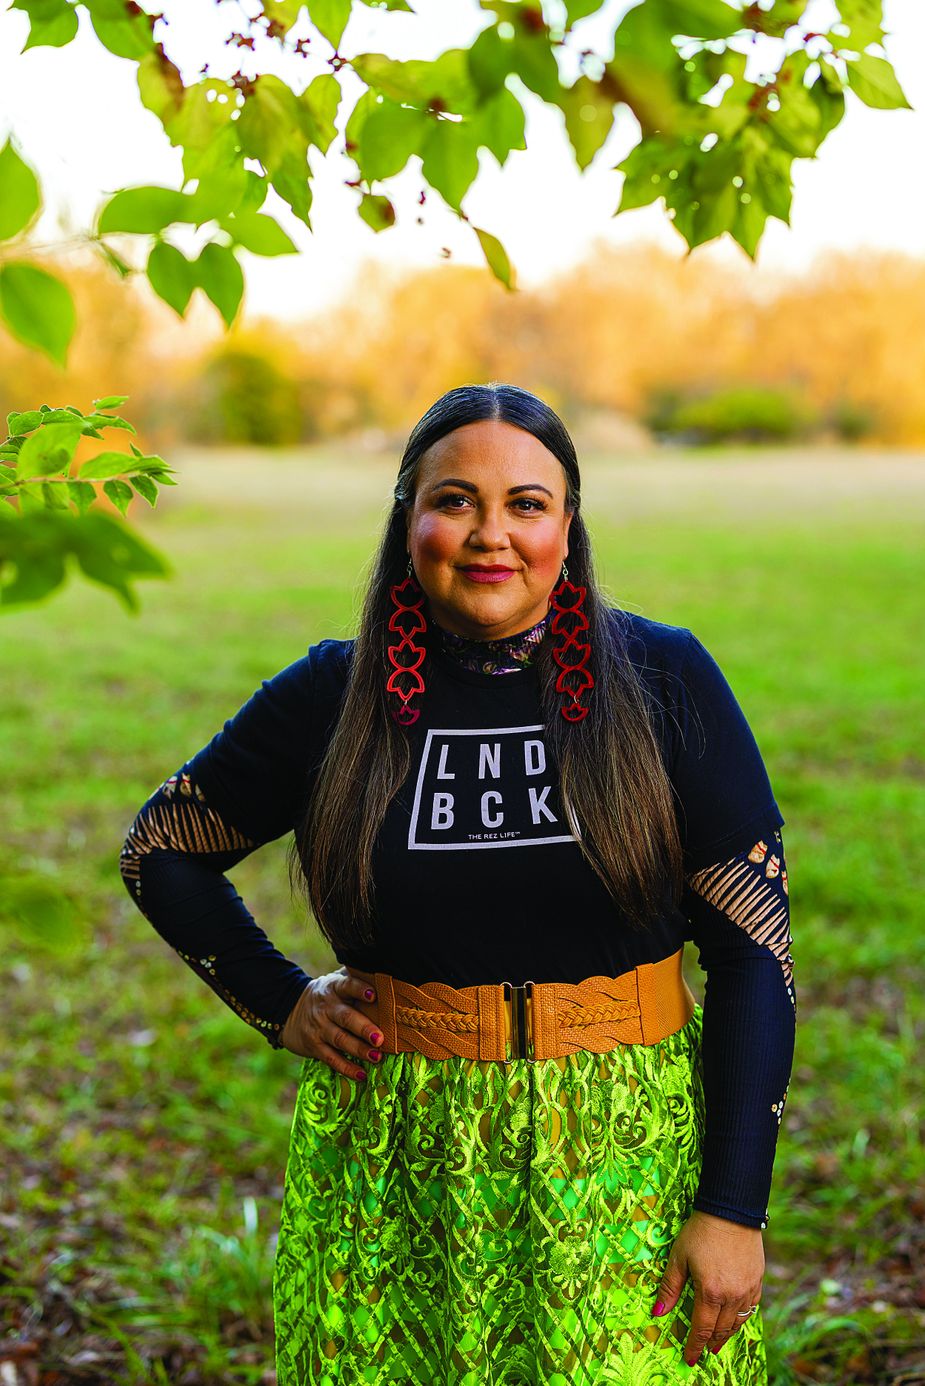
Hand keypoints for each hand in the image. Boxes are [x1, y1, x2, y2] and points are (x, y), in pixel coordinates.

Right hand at [278, 970, 382, 1082]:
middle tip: (380, 1038)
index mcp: (334, 987)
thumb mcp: (336, 981)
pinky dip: (346, 1067)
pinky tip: (361, 1075)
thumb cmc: (328, 995)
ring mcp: (319, 1027)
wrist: (290, 1008)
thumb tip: (389, 975)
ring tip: (376, 1057)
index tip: (374, 995)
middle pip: (346, 1017)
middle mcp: (326, 1007)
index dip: (359, 989)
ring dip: (359, 1050)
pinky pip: (331, 1058)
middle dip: (364, 1028)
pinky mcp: (314, 1046)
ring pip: (340, 1039)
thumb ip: (356, 979)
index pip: (347, 985)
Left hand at [651, 1210, 763, 1365]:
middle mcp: (731, 1296)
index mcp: (710, 1292)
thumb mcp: (679, 1257)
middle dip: (709, 1343)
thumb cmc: (701, 1232)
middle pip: (720, 1330)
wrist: (731, 1211)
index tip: (689, 1358)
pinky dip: (742, 1319)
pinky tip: (736, 1320)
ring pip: (738, 1323)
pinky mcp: (757, 1280)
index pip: (701, 1329)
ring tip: (718, 1342)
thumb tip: (658, 1312)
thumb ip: (669, 1287)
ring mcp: (747, 1289)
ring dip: (726, 1335)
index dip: (694, 1346)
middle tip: (703, 1352)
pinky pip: (751, 1308)